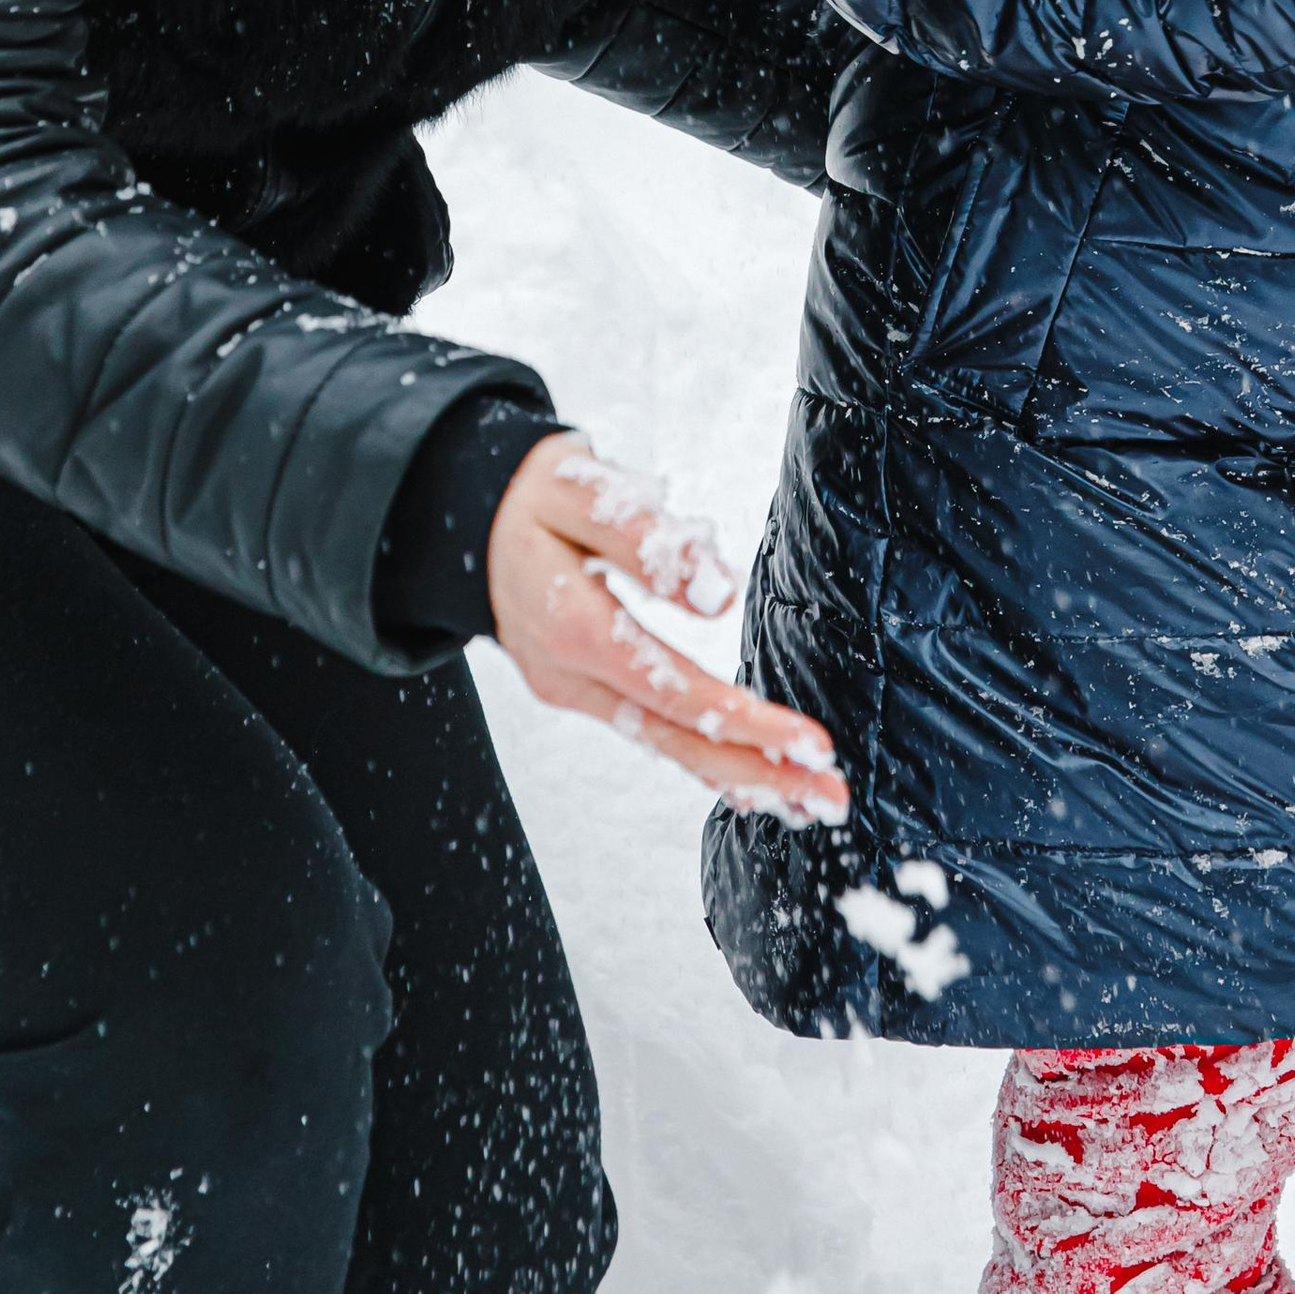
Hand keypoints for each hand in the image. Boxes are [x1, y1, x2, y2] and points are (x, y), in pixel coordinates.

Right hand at [486, 438, 848, 824]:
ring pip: (663, 745)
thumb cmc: (531, 495)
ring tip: (810, 803)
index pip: (673, 690)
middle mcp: (570, 676)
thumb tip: (719, 596)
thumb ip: (648, 540)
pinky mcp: (580, 690)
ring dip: (739, 776)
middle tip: (831, 799)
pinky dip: (702, 759)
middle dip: (756, 771)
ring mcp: (572, 691)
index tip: (810, 743)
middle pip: (674, 737)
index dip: (744, 722)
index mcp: (573, 627)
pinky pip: (650, 732)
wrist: (462, 521)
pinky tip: (750, 783)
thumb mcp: (580, 490)